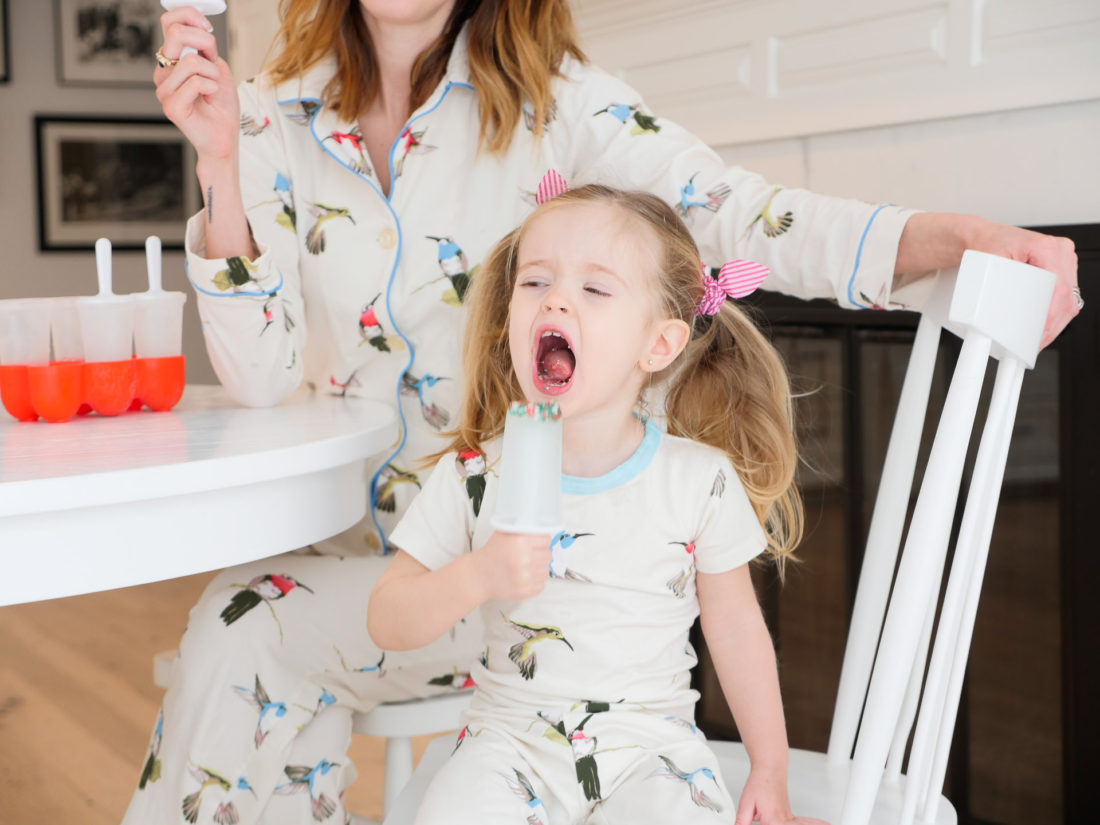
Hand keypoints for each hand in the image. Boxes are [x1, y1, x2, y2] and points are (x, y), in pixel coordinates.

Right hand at [154, 7, 239, 163]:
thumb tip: (199, 27)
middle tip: (214, 62)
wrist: (224, 136)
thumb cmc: (221, 105)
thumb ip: (205, 47)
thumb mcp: (217, 67)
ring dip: (212, 74)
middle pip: (175, 34)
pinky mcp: (171, 106)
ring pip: (191, 61)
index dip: (190, 16)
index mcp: (172, 59)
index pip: (169, 22)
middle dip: (205, 43)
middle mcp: (163, 72)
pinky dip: (211, 87)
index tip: (208, 28)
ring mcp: (164, 89)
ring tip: (212, 89)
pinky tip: (209, 98)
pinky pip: (195, 82)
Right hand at [473, 531, 552, 601]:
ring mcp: (526, 577)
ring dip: (538, 569)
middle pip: (548, 556)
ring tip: (525, 567)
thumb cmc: (493, 553)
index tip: (536, 544)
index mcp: (520, 542)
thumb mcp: (504, 533)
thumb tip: (541, 526)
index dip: (541, 542)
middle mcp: (525, 559)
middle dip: (540, 555)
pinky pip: (542, 585)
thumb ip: (522, 527)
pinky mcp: (526, 591)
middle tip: (530, 556)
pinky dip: (535, 582)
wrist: (479, 576)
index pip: (547, 540)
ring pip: (546, 571)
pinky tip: (523, 577)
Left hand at [735, 767, 829, 824]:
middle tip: (773, 821)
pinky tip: (822, 823)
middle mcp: (783, 820)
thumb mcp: (745, 804)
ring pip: (796, 824)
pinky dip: (808, 823)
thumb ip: (742, 820)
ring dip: (805, 824)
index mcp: (772, 820)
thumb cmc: (760, 783)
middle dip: (779, 824)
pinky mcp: (789, 815)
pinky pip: (799, 822)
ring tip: (811, 822)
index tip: (765, 824)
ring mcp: (788, 817)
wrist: (770, 769)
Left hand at [961, 217, 1079, 348]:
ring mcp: (1064, 258)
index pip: (1058, 287)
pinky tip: (1047, 325)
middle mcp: (1060, 250)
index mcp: (1046, 247)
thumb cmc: (986, 246)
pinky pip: (1068, 295)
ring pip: (1070, 298)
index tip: (1042, 329)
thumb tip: (1007, 310)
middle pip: (1067, 296)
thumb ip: (1001, 285)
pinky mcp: (1062, 267)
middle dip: (1053, 323)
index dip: (1051, 312)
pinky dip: (1057, 312)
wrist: (983, 238)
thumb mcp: (989, 264)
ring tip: (1040, 337)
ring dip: (1057, 321)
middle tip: (1036, 341)